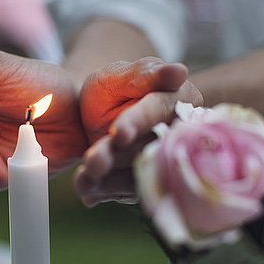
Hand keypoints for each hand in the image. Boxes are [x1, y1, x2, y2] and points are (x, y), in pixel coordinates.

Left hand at [75, 57, 202, 205]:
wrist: (93, 114)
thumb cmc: (111, 87)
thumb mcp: (120, 75)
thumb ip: (146, 74)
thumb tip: (179, 71)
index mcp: (180, 98)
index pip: (159, 109)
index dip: (139, 121)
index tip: (118, 133)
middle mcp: (179, 132)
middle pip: (151, 148)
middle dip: (120, 158)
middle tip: (93, 163)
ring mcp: (165, 159)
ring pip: (141, 174)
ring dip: (110, 181)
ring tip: (83, 181)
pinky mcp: (149, 181)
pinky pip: (130, 191)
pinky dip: (106, 191)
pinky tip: (87, 189)